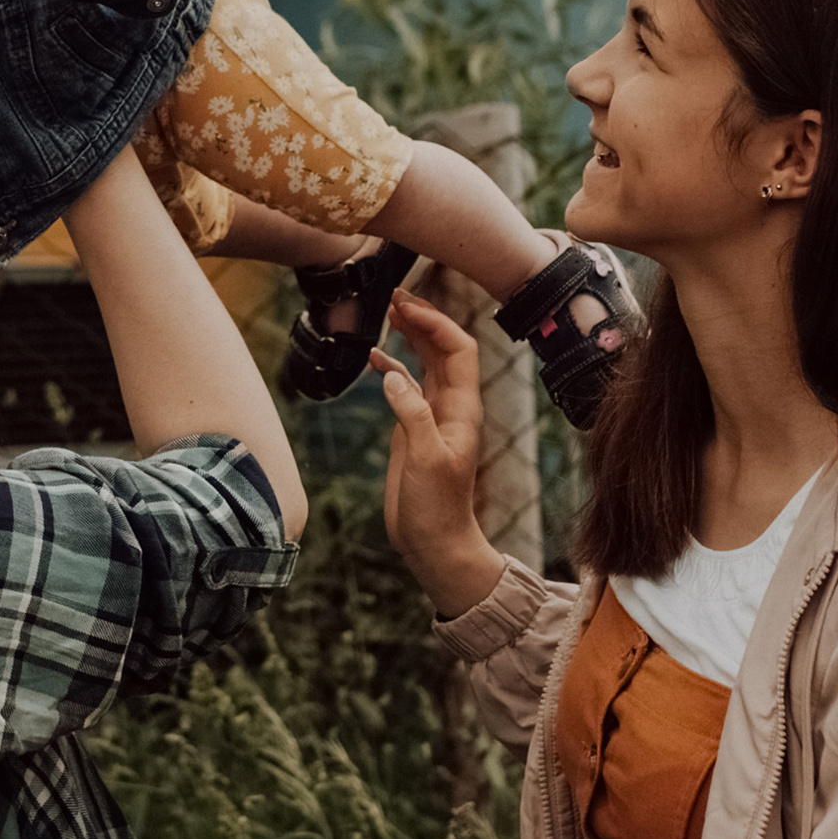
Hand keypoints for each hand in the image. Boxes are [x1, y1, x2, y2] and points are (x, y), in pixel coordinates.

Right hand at [377, 291, 503, 617]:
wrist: (435, 543)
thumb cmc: (438, 508)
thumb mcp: (425, 459)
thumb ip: (412, 414)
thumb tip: (394, 374)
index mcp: (462, 409)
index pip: (458, 350)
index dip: (435, 323)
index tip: (406, 307)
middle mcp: (451, 407)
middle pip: (442, 349)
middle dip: (422, 319)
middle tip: (393, 296)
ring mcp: (433, 417)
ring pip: (425, 363)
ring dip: (409, 336)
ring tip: (386, 312)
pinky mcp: (414, 429)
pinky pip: (407, 387)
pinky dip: (393, 366)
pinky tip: (375, 357)